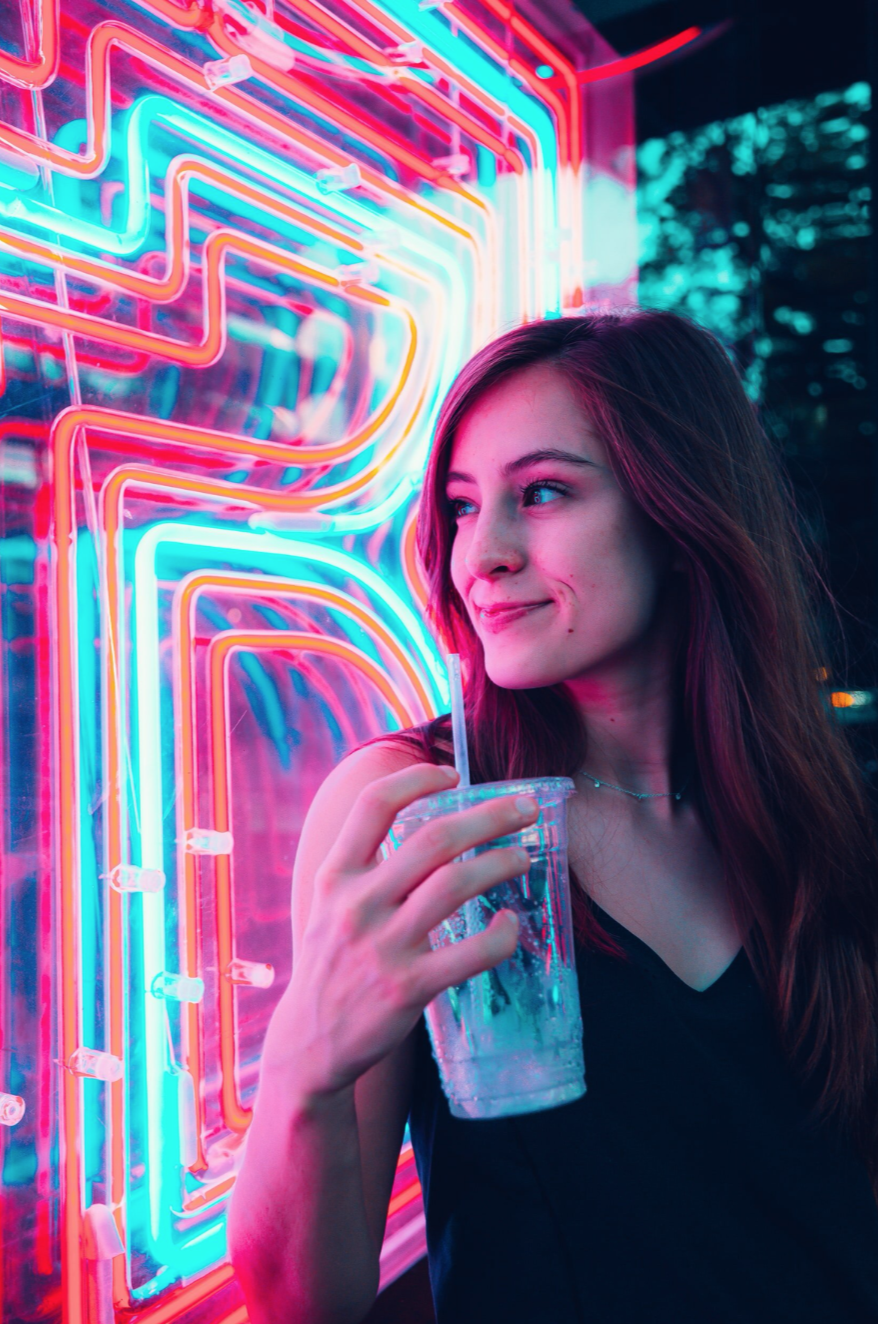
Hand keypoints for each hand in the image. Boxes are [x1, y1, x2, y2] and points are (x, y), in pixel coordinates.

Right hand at [266, 762, 537, 1096]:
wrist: (309, 1042)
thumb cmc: (333, 961)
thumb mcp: (329, 904)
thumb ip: (365, 866)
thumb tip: (425, 821)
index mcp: (335, 876)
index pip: (373, 806)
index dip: (416, 779)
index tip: (452, 773)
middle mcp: (356, 904)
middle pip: (433, 839)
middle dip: (488, 816)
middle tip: (524, 808)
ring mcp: (383, 947)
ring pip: (455, 885)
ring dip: (500, 863)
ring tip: (522, 857)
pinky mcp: (408, 988)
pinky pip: (470, 953)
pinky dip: (501, 934)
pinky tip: (511, 924)